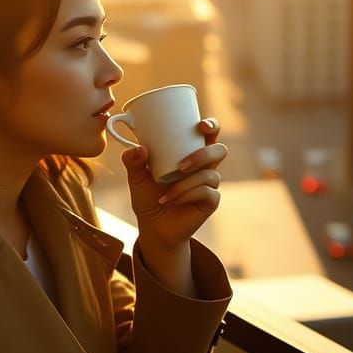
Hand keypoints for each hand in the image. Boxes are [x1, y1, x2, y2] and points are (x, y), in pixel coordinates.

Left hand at [122, 118, 226, 252]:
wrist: (153, 227)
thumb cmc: (148, 196)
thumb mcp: (136, 178)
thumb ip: (133, 162)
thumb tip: (138, 149)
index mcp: (191, 153)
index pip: (209, 134)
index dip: (211, 126)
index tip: (200, 125)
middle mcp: (204, 166)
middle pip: (219, 150)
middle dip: (203, 155)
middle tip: (181, 165)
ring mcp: (209, 184)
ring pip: (211, 175)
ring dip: (187, 182)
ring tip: (166, 190)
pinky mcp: (210, 202)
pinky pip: (207, 193)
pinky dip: (187, 195)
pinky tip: (170, 199)